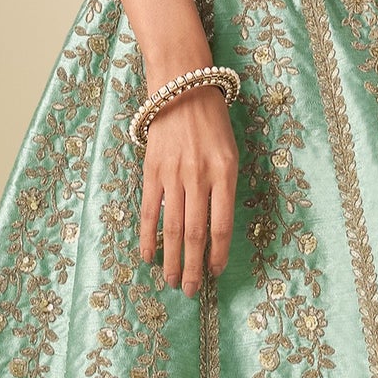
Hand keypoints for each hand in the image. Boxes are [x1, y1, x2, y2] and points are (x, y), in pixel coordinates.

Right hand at [138, 85, 237, 296]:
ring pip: (172, 227)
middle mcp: (199, 177)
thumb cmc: (212, 121)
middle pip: (196, 233)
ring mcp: (173, 175)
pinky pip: (148, 211)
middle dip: (193, 267)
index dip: (218, 255)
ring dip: (172, 259)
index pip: (222, 225)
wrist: (182, 87)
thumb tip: (215, 229)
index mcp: (225, 173)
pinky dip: (147, 236)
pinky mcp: (151, 171)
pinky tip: (149, 257)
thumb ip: (224, 188)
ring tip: (172, 282)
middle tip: (191, 291)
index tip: (214, 273)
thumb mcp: (230, 152)